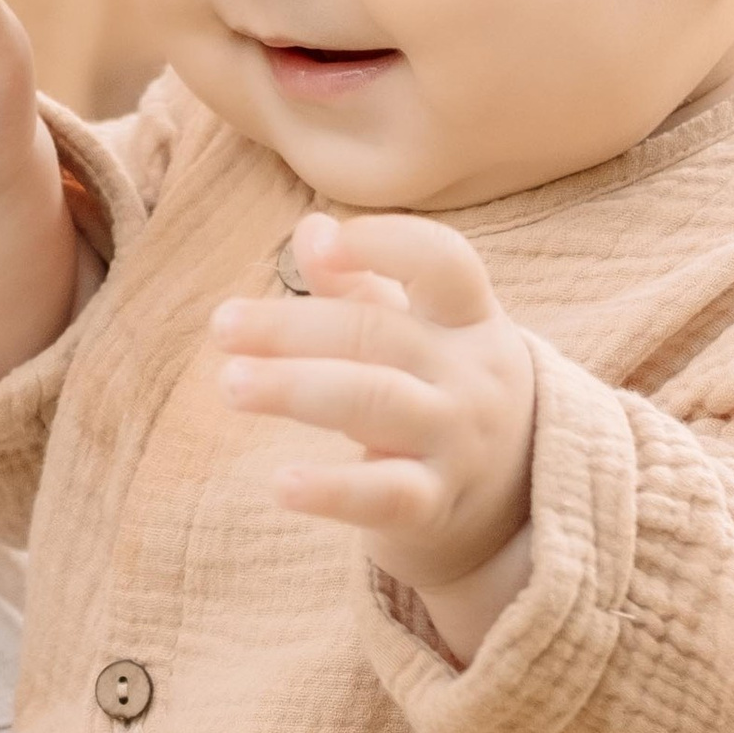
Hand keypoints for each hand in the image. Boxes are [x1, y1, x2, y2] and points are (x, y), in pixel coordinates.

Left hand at [212, 208, 536, 658]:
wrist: (510, 496)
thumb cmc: (439, 389)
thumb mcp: (417, 331)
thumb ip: (360, 284)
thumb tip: (310, 228)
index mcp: (468, 318)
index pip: (443, 263)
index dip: (386, 244)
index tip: (321, 240)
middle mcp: (471, 374)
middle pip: (378, 335)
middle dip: (294, 327)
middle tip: (223, 325)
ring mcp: (457, 442)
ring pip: (376, 403)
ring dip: (297, 388)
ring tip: (230, 383)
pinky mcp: (436, 505)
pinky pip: (385, 496)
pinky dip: (333, 491)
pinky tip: (281, 484)